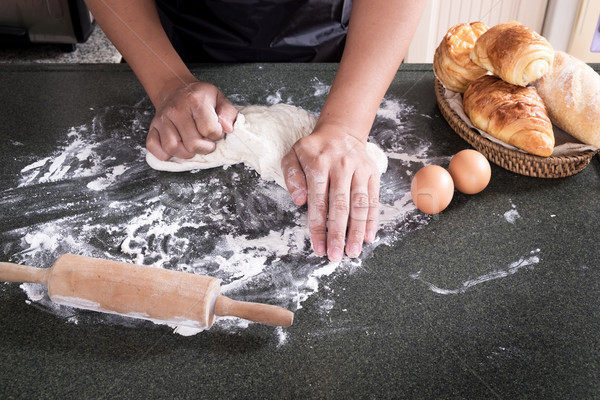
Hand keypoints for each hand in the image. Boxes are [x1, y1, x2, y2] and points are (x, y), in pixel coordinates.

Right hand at [146, 80, 237, 159]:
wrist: (176, 89)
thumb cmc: (199, 97)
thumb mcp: (219, 98)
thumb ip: (228, 113)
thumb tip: (228, 128)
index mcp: (195, 101)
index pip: (209, 130)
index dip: (217, 136)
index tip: (216, 132)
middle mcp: (176, 110)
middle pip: (192, 143)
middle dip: (204, 148)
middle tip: (206, 143)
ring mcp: (162, 119)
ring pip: (172, 148)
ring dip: (185, 153)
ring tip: (192, 147)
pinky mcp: (153, 127)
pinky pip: (153, 147)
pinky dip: (164, 154)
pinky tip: (176, 148)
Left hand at [281, 125, 380, 261]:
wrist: (341, 131)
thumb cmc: (314, 150)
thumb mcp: (294, 155)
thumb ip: (292, 176)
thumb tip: (299, 200)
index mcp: (318, 163)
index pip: (318, 201)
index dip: (318, 227)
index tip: (318, 247)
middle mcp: (341, 166)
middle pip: (340, 206)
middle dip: (338, 234)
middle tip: (336, 256)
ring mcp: (360, 169)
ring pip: (360, 205)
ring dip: (357, 231)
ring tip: (353, 251)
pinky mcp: (373, 173)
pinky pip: (373, 199)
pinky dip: (372, 220)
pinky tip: (368, 237)